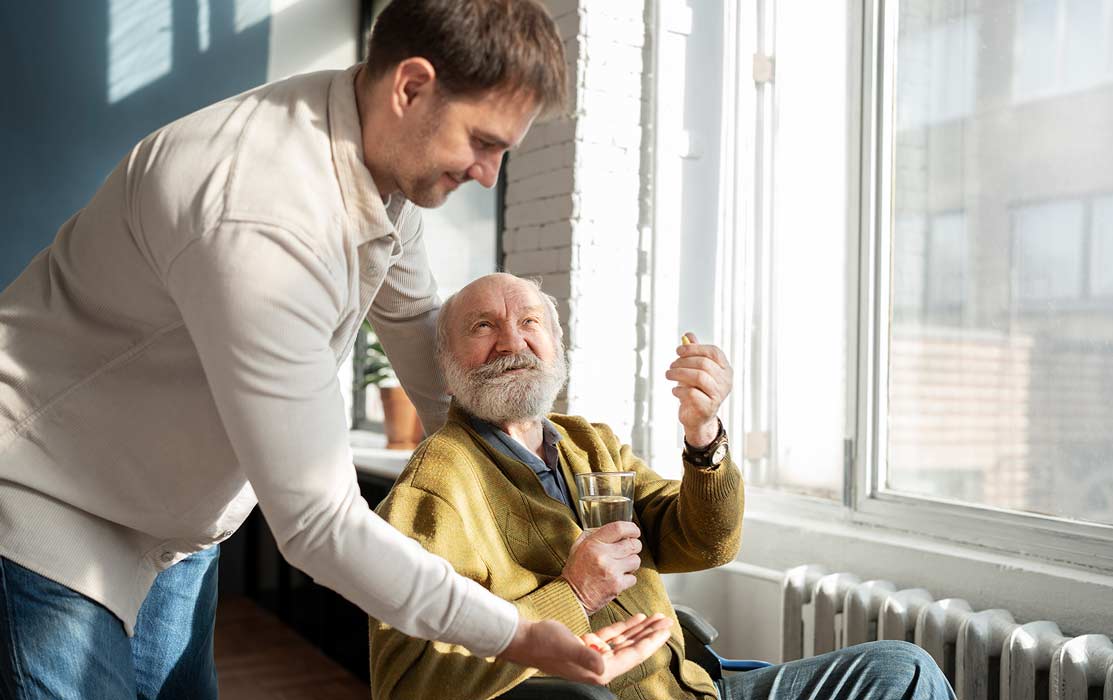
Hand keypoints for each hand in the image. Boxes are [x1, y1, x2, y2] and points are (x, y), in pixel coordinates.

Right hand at [498, 613, 672, 684]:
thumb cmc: (543, 643)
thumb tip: (604, 666)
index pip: (633, 655)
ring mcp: (594, 655)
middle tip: (667, 620)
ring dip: (640, 629)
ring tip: (657, 617)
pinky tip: (636, 618)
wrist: (523, 639)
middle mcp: (600, 665)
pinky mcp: (587, 645)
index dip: (651, 642)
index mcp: (599, 670)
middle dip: (651, 634)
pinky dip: (625, 627)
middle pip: (633, 648)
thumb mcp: (566, 647)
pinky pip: (612, 636)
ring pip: (624, 641)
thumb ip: (587, 657)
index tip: (665, 630)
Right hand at [561, 521, 641, 613]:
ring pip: (636, 560)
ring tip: (621, 566)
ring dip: (631, 563)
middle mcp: (603, 555)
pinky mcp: (617, 585)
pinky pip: (633, 577)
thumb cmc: (575, 571)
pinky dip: (628, 578)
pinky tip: (617, 578)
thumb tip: (615, 530)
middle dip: (634, 546)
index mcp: (593, 544)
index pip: (619, 528)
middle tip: (628, 550)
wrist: (572, 597)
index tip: (635, 531)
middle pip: (632, 544)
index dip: (631, 528)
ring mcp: (611, 571)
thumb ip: (594, 535)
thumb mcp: (578, 547)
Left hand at [666, 332, 732, 446]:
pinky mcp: (709, 408)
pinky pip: (692, 393)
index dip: (694, 349)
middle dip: (683, 362)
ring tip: (668, 375)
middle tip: (670, 366)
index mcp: (725, 369)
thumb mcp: (693, 370)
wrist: (697, 418)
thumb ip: (693, 353)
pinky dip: (679, 390)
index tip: (678, 350)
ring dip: (679, 374)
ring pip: (699, 377)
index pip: (713, 352)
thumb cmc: (696, 390)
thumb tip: (688, 335)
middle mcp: (726, 381)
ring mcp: (719, 395)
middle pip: (704, 363)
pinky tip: (675, 390)